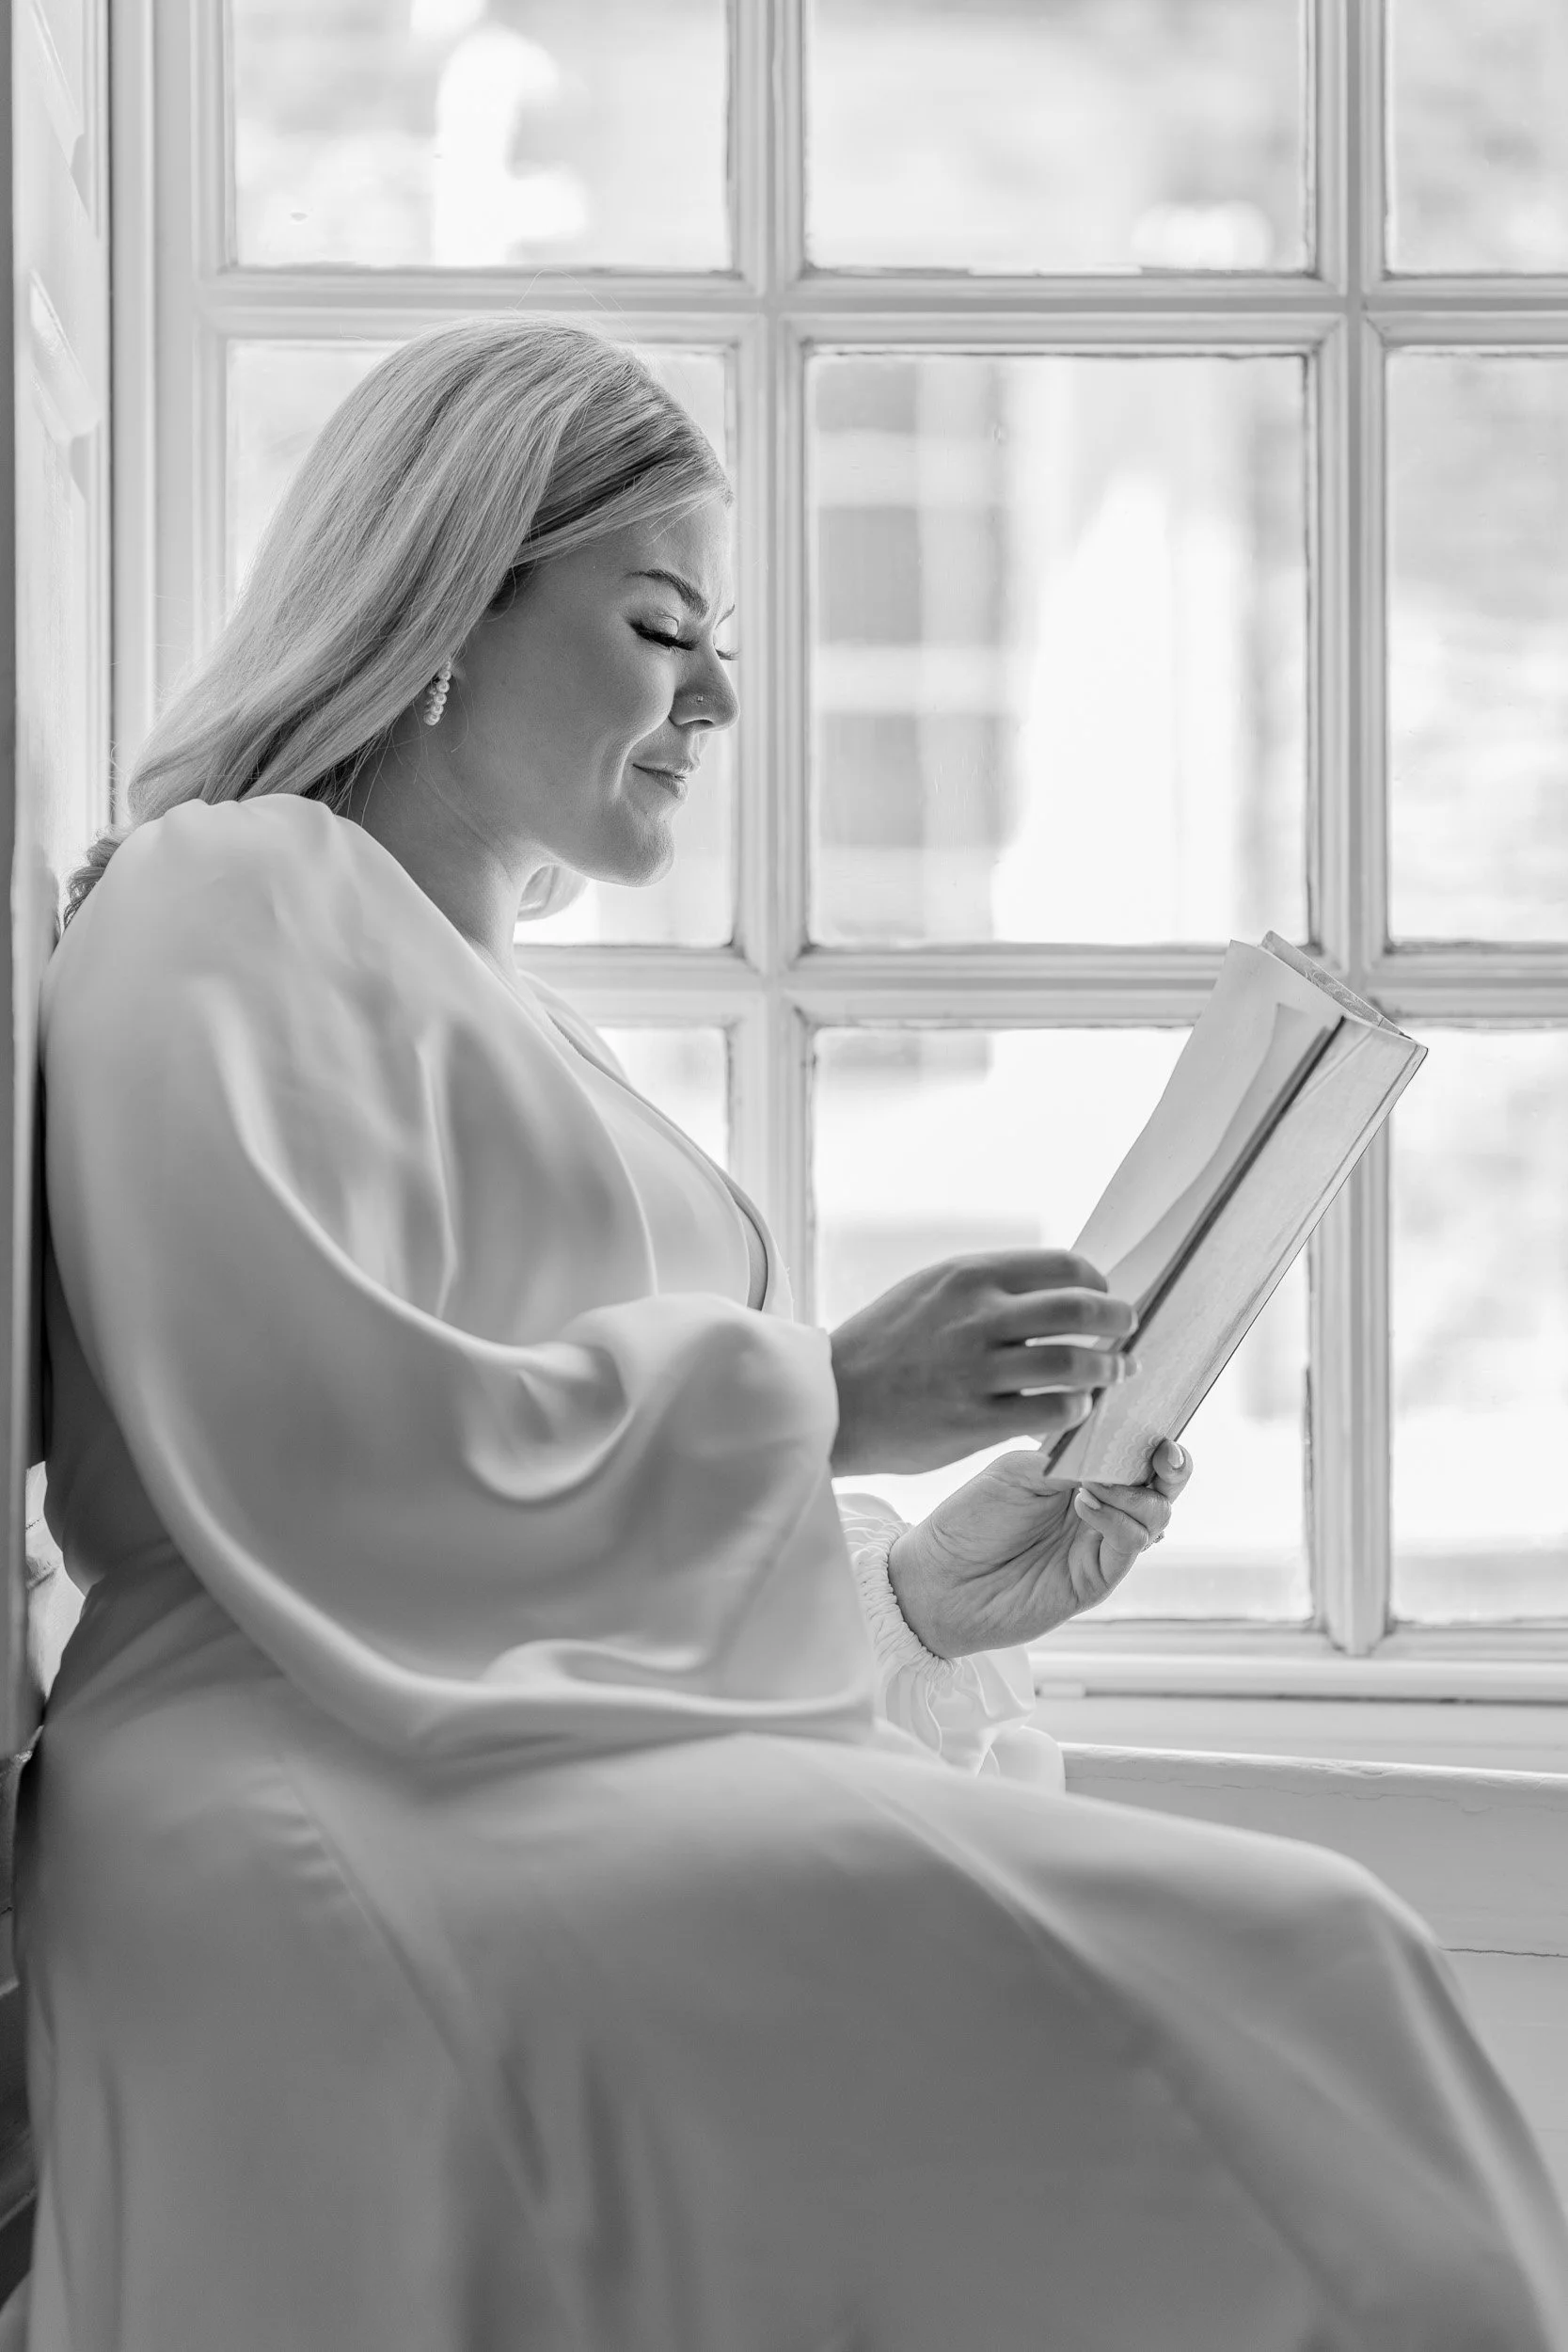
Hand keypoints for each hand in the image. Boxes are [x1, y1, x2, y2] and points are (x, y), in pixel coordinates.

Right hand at [827, 1250, 1137, 1477]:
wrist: (833, 1399)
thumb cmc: (887, 1342)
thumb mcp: (932, 1288)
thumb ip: (990, 1284)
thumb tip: (1060, 1286)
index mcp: (970, 1275)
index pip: (1065, 1267)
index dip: (1099, 1283)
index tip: (1105, 1298)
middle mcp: (976, 1317)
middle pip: (1080, 1309)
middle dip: (1118, 1322)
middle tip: (1127, 1334)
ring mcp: (975, 1371)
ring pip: (1074, 1363)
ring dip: (1107, 1369)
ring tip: (1113, 1375)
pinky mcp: (973, 1421)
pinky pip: (1050, 1412)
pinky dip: (1076, 1409)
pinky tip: (1077, 1409)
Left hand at [884, 1438, 1193, 1660]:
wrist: (937, 1580)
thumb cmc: (971, 1521)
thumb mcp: (1018, 1473)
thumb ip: (1069, 1460)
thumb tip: (1114, 1452)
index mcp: (1085, 1476)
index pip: (1137, 1454)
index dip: (1157, 1437)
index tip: (1159, 1419)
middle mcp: (1102, 1510)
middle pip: (1162, 1486)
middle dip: (1173, 1465)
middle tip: (1162, 1453)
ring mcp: (1101, 1545)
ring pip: (1156, 1516)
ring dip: (1136, 1492)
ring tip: (1096, 1482)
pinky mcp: (1096, 1579)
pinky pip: (1129, 1544)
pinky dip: (1117, 1519)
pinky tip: (1084, 1503)